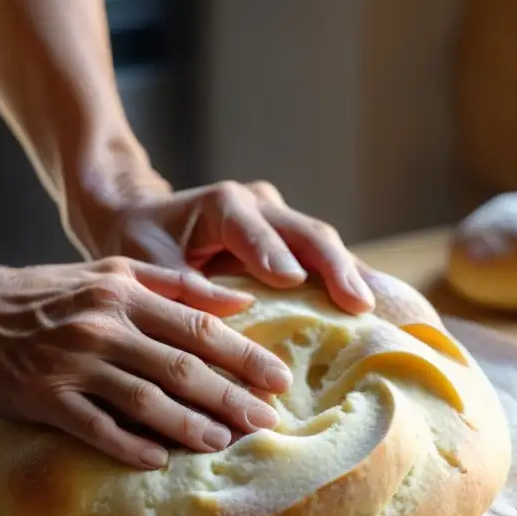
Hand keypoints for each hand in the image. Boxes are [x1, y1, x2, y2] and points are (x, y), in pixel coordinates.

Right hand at [0, 257, 291, 469]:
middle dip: (231, 394)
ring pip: (145, 398)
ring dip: (190, 424)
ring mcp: (73, 362)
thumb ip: (172, 283)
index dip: (243, 353)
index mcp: (124, 291)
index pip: (198, 325)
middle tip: (269, 419)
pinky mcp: (43, 396)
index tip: (279, 377)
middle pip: (181, 365)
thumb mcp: (106, 273)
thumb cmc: (38, 295)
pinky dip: (129, 445)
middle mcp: (104, 325)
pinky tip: (159, 462)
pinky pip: (95, 427)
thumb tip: (239, 299)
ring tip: (227, 442)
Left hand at [67, 156, 375, 314]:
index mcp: (222, 204)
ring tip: (376, 311)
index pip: (254, 229)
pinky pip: (324, 258)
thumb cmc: (140, 242)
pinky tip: (374, 307)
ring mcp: (280, 219)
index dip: (273, 254)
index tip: (292, 283)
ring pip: (323, 243)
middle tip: (358, 305)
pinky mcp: (291, 240)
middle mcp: (258, 204)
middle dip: (334, 268)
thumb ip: (178, 282)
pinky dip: (347, 280)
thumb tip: (228, 311)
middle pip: (306, 233)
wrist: (142, 219)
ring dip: (351, 276)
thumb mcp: (143, 261)